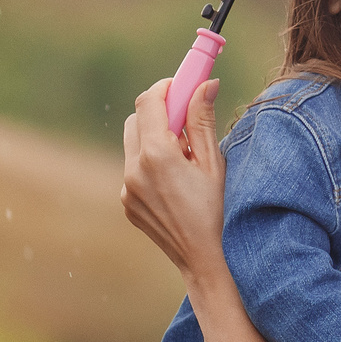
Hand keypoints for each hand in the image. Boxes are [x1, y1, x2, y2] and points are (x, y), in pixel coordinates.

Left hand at [123, 79, 227, 279]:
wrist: (202, 257)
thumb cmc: (215, 209)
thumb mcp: (213, 162)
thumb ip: (202, 120)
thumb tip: (204, 84)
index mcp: (157, 155)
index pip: (149, 102)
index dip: (165, 87)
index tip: (181, 84)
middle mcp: (134, 169)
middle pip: (136, 118)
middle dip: (158, 111)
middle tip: (184, 117)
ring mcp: (126, 188)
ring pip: (132, 143)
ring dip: (152, 138)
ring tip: (182, 156)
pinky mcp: (125, 202)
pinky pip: (133, 168)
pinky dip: (149, 163)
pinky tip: (173, 181)